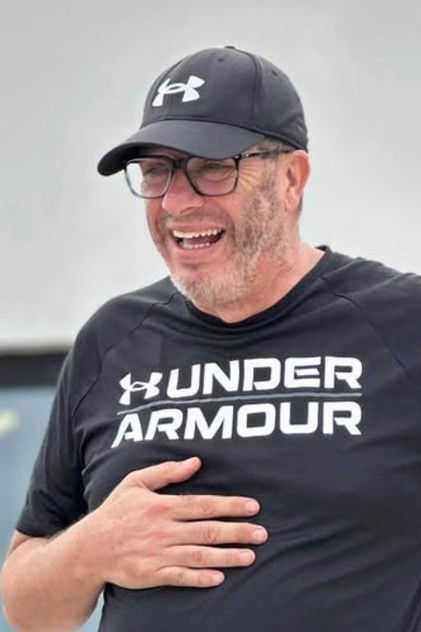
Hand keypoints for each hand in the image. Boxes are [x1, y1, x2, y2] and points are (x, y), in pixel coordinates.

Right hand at [81, 457, 267, 588]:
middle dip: (237, 531)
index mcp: (161, 506)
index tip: (252, 506)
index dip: (230, 505)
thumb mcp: (135, 482)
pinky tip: (220, 578)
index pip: (203, 505)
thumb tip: (195, 462)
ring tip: (250, 556)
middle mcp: (163, 530)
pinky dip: (201, 578)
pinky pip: (181, 577)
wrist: (89, 548)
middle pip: (207, 530)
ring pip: (199, 555)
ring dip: (226, 556)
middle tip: (262, 533)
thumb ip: (166, 471)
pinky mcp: (152, 575)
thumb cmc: (116, 511)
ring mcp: (158, 554)